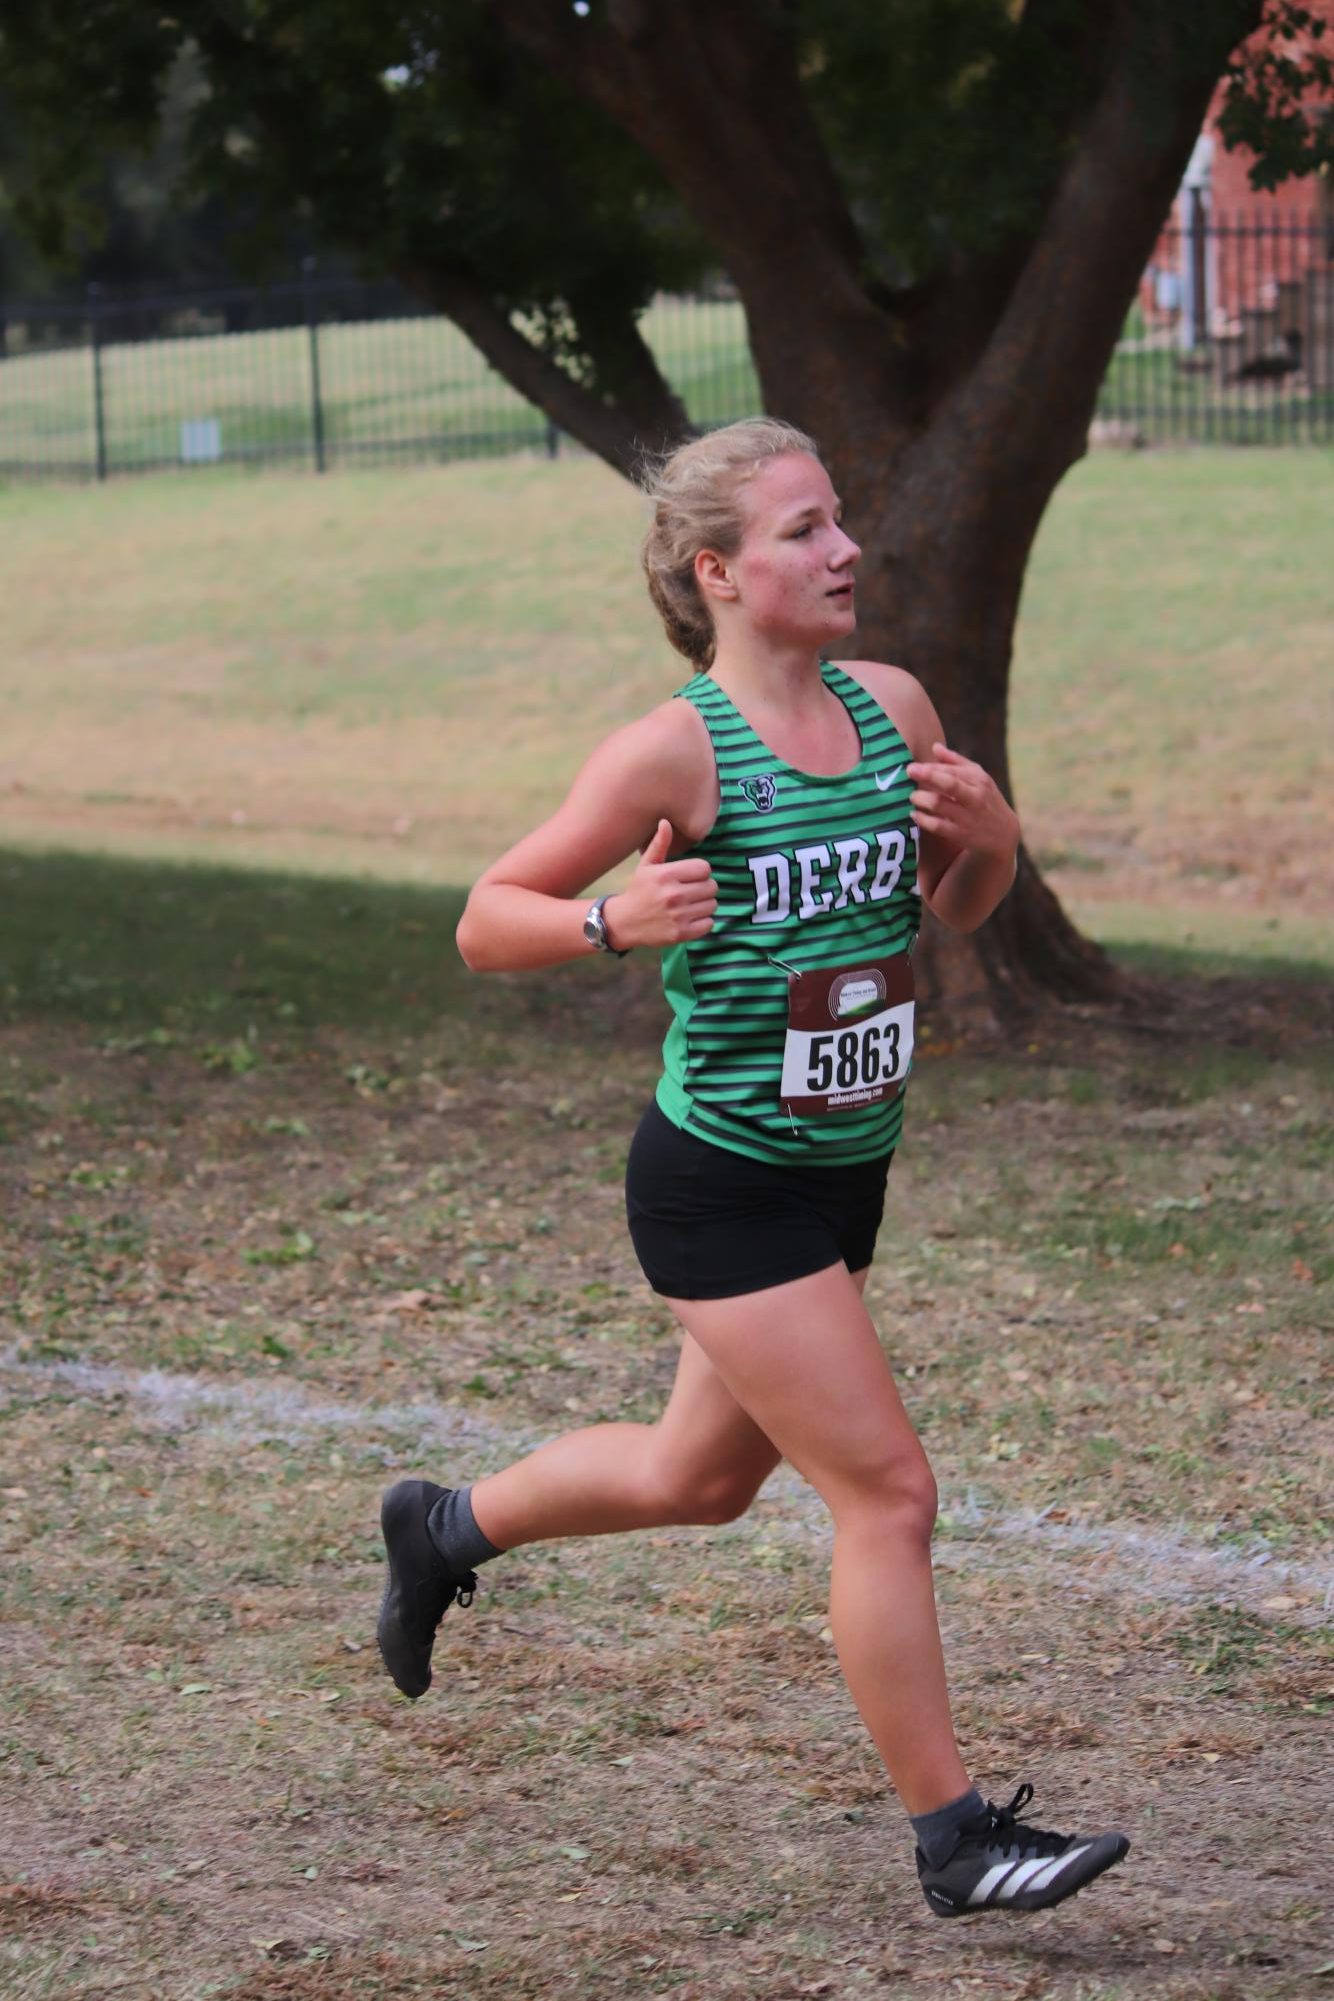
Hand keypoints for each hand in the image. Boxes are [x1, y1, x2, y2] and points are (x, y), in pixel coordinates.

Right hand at [605, 819, 716, 948]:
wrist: (623, 922)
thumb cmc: (638, 890)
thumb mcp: (646, 865)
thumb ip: (659, 844)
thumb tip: (666, 822)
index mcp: (666, 875)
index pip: (705, 868)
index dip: (700, 872)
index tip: (690, 877)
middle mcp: (673, 895)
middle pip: (712, 887)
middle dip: (704, 888)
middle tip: (691, 892)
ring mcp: (678, 916)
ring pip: (712, 905)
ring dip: (704, 905)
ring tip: (690, 905)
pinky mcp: (681, 933)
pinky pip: (709, 924)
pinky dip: (703, 922)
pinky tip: (690, 918)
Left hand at [907, 744, 1018, 858]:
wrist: (1003, 834)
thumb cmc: (986, 800)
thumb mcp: (979, 778)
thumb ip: (956, 762)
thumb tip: (935, 746)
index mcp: (979, 780)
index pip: (952, 770)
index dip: (931, 768)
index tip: (914, 766)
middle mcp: (975, 797)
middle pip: (949, 784)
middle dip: (927, 775)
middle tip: (909, 770)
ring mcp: (968, 817)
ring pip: (939, 804)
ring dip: (921, 798)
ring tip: (913, 796)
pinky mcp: (960, 835)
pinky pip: (937, 825)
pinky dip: (922, 819)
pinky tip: (915, 814)